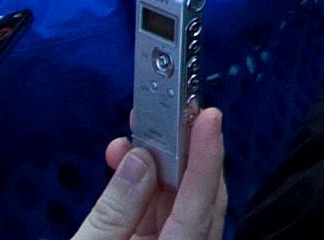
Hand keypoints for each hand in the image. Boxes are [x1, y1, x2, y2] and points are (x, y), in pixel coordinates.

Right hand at [75, 108, 225, 239]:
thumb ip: (114, 212)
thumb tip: (139, 161)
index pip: (200, 206)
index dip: (206, 158)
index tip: (209, 118)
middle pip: (201, 198)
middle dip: (187, 151)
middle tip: (177, 111)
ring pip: (182, 200)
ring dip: (161, 164)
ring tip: (140, 132)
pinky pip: (161, 212)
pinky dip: (145, 185)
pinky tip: (126, 160)